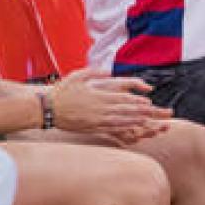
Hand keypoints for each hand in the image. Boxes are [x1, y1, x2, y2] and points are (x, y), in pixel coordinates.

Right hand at [48, 69, 171, 139]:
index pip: (122, 98)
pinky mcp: (92, 128)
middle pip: (126, 111)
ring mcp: (97, 120)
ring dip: (136, 123)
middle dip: (142, 113)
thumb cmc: (63, 91)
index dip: (136, 101)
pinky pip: (111, 131)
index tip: (148, 102)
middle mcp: (100, 108)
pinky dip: (123, 131)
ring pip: (121, 122)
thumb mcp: (78, 75)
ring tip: (149, 124)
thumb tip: (109, 71)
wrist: (49, 109)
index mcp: (99, 95)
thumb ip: (95, 72)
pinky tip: (131, 132)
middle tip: (155, 115)